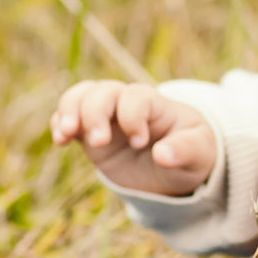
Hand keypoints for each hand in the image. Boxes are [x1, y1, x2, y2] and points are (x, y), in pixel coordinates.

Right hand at [51, 80, 216, 196]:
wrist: (176, 166)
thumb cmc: (192, 152)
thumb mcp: (199, 153)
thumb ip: (184, 150)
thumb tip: (162, 155)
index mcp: (156, 104)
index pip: (136, 96)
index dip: (133, 116)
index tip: (140, 143)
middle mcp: (127, 105)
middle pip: (103, 91)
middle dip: (95, 112)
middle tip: (99, 141)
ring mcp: (107, 117)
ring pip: (81, 97)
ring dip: (69, 111)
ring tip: (66, 135)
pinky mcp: (90, 133)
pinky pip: (68, 118)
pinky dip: (59, 124)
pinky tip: (61, 141)